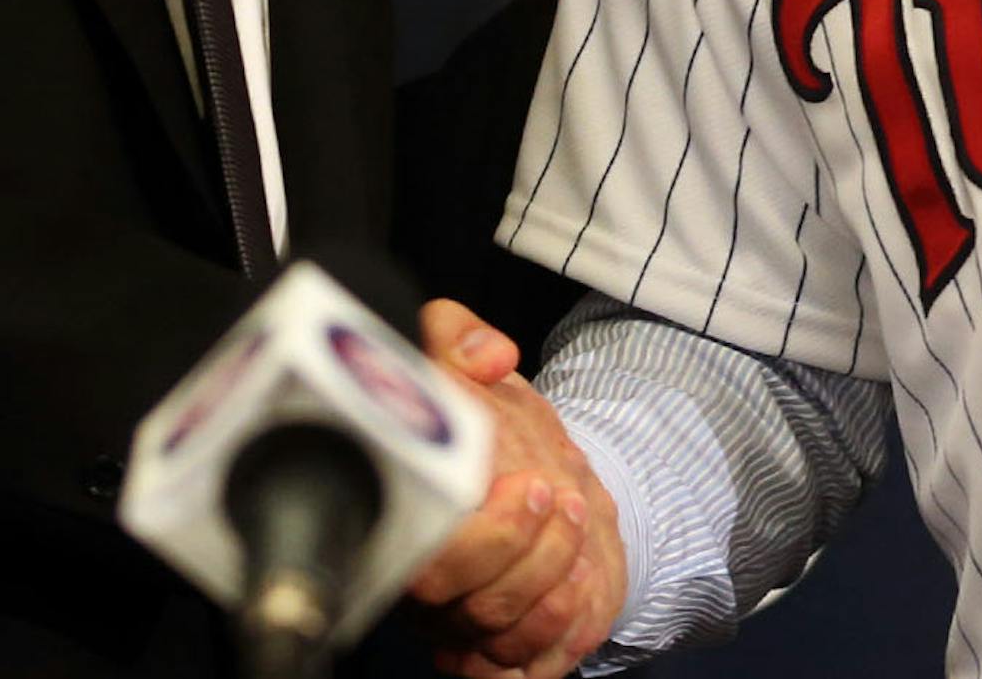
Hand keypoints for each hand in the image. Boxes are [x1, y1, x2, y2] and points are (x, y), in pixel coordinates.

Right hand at [406, 299, 627, 678]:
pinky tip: (580, 579)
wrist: (521, 453)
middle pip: (464, 607)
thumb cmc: (477, 408)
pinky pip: (520, 668)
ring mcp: (457, 618)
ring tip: (577, 520)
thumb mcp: (457, 351)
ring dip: (551, 585)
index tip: (530, 485)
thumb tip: (490, 353)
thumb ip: (457, 335)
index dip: (483, 540)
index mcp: (401, 520)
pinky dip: (556, 635)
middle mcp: (421, 582)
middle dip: (528, 557)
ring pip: (498, 637)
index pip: (424, 564)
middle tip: (558, 496)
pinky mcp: (498, 642)